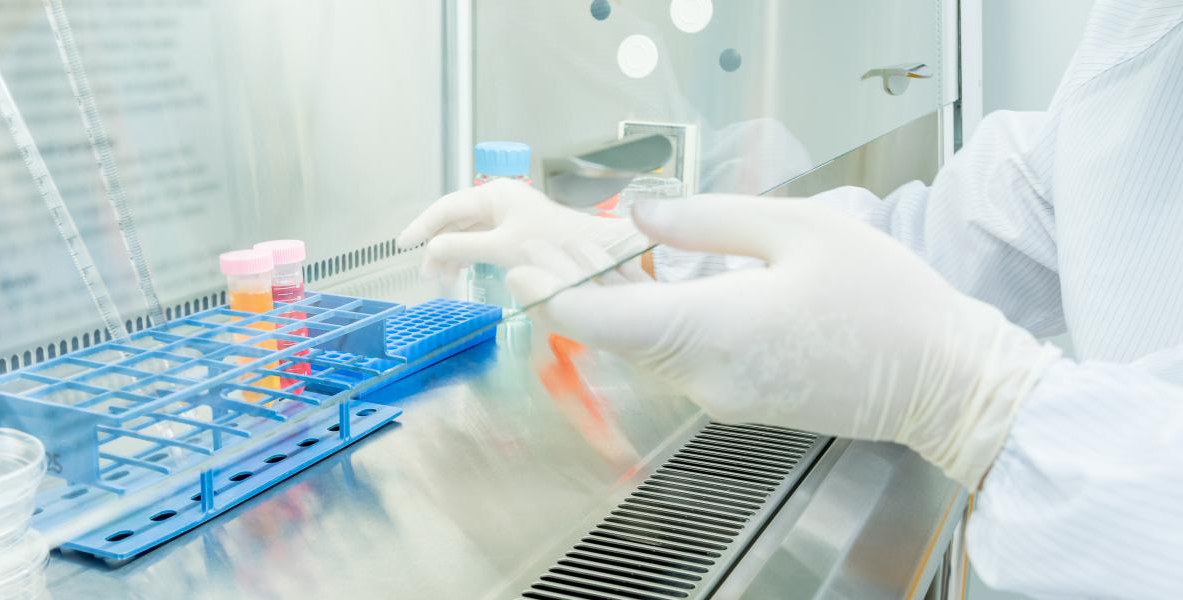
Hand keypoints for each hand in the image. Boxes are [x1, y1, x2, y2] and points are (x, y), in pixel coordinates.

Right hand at [396, 178, 645, 278]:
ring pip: (468, 233)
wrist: (591, 251)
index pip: (446, 208)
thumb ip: (462, 247)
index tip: (402, 244)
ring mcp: (508, 214)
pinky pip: (483, 240)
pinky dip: (469, 255)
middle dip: (438, 247)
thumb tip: (433, 250)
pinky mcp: (516, 230)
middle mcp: (499, 200)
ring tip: (443, 278)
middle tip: (426, 273)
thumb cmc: (552, 243)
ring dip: (453, 254)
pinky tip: (462, 271)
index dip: (422, 226)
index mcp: (493, 195)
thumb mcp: (501, 247)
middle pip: (455, 221)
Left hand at [505, 195, 1060, 489]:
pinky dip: (647, 324)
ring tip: (588, 255)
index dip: (552, 294)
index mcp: (716, 333)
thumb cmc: (888, 303)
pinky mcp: (737, 399)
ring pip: (640, 350)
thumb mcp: (801, 230)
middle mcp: (707, 378)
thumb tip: (641, 215)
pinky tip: (647, 285)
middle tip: (544, 245)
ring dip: (609, 306)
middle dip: (571, 292)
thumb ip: (709, 220)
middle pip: (612, 336)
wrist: (945, 380)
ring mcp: (721, 396)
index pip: (601, 323)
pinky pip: (673, 360)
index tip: (523, 264)